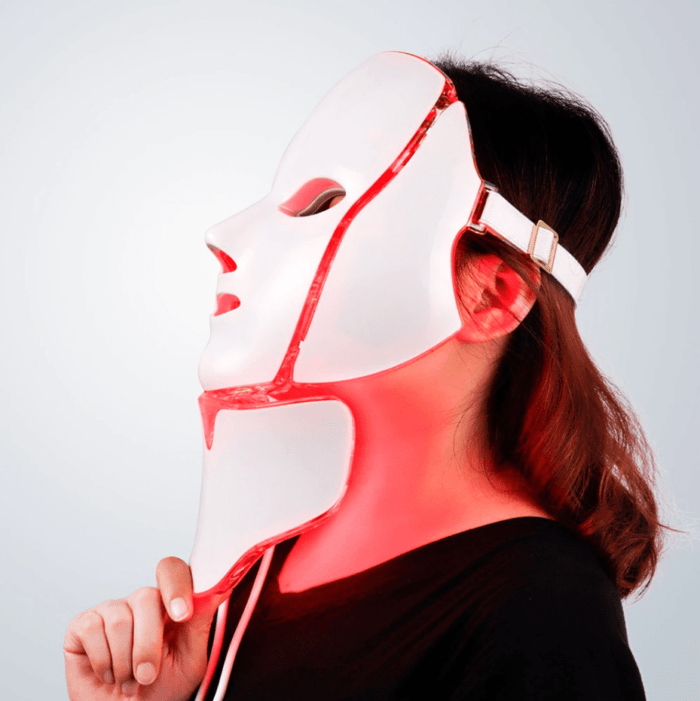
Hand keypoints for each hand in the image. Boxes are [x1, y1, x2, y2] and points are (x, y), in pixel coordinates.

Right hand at [64, 557, 223, 700]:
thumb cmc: (161, 689)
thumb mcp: (189, 660)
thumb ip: (199, 622)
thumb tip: (213, 588)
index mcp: (170, 603)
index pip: (173, 570)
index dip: (176, 586)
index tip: (182, 615)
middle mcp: (142, 601)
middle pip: (146, 596)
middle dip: (148, 644)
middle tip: (148, 676)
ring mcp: (112, 609)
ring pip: (120, 619)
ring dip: (125, 662)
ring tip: (128, 679)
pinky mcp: (84, 623)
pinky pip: (91, 628)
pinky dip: (102, 660)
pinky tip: (107, 672)